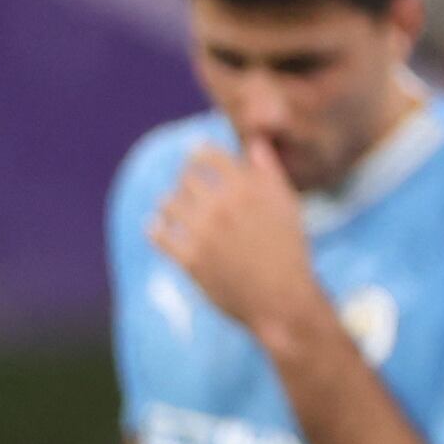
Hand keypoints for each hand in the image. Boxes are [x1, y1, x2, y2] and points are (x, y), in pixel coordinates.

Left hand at [149, 137, 322, 341]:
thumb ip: (268, 171)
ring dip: (167, 205)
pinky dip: (155, 229)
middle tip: (183, 188)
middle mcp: (224, 205)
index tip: (192, 158)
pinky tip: (155, 228)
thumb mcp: (287, 205)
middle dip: (184, 181)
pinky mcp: (190, 261)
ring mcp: (205, 233)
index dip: (197, 154)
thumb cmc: (289, 251)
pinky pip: (160, 236)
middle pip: (186, 178)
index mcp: (247, 187)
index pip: (208, 155)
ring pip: (169, 204)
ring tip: (167, 209)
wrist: (282, 300)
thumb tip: (255, 142)